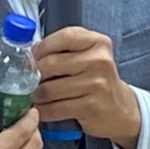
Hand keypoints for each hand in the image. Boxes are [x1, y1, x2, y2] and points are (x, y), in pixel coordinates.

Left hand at [32, 28, 140, 147]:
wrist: (120, 108)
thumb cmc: (96, 80)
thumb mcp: (88, 56)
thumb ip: (64, 49)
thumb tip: (31, 51)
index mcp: (98, 43)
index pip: (64, 37)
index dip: (42, 47)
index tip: (33, 57)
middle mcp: (99, 61)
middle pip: (50, 64)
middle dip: (34, 75)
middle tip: (29, 81)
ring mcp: (96, 84)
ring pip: (49, 89)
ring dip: (36, 95)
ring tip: (35, 96)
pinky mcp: (90, 106)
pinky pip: (54, 108)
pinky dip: (43, 111)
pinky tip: (42, 110)